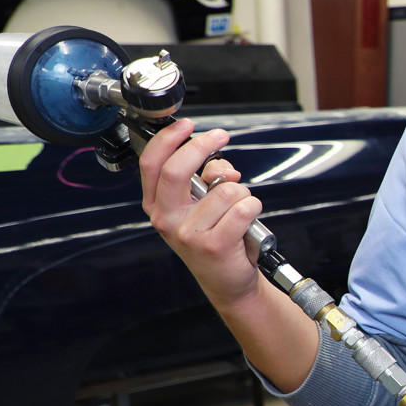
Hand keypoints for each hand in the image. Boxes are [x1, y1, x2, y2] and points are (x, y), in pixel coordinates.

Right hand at [139, 117, 264, 309]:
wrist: (227, 280)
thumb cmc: (215, 237)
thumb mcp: (200, 205)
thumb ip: (205, 179)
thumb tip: (219, 167)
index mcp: (158, 205)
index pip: (152, 164)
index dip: (168, 139)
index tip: (187, 125)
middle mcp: (167, 219)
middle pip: (177, 170)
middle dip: (202, 147)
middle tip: (221, 136)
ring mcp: (188, 233)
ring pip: (225, 189)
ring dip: (242, 193)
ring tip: (238, 211)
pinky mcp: (213, 245)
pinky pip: (243, 208)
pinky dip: (253, 208)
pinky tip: (247, 222)